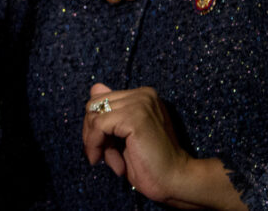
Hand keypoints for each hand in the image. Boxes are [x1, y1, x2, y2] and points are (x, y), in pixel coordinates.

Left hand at [82, 85, 196, 206]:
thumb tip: (94, 87)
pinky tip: (115, 164)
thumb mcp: (123, 136)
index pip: (101, 100)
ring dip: (95, 143)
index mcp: (142, 95)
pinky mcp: (135, 116)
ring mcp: (140, 102)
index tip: (100, 150)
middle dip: (91, 133)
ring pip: (94, 115)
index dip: (94, 127)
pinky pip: (99, 125)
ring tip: (113, 162)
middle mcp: (143, 94)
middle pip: (94, 105)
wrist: (176, 180)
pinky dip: (97, 145)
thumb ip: (109, 113)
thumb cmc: (150, 163)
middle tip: (101, 157)